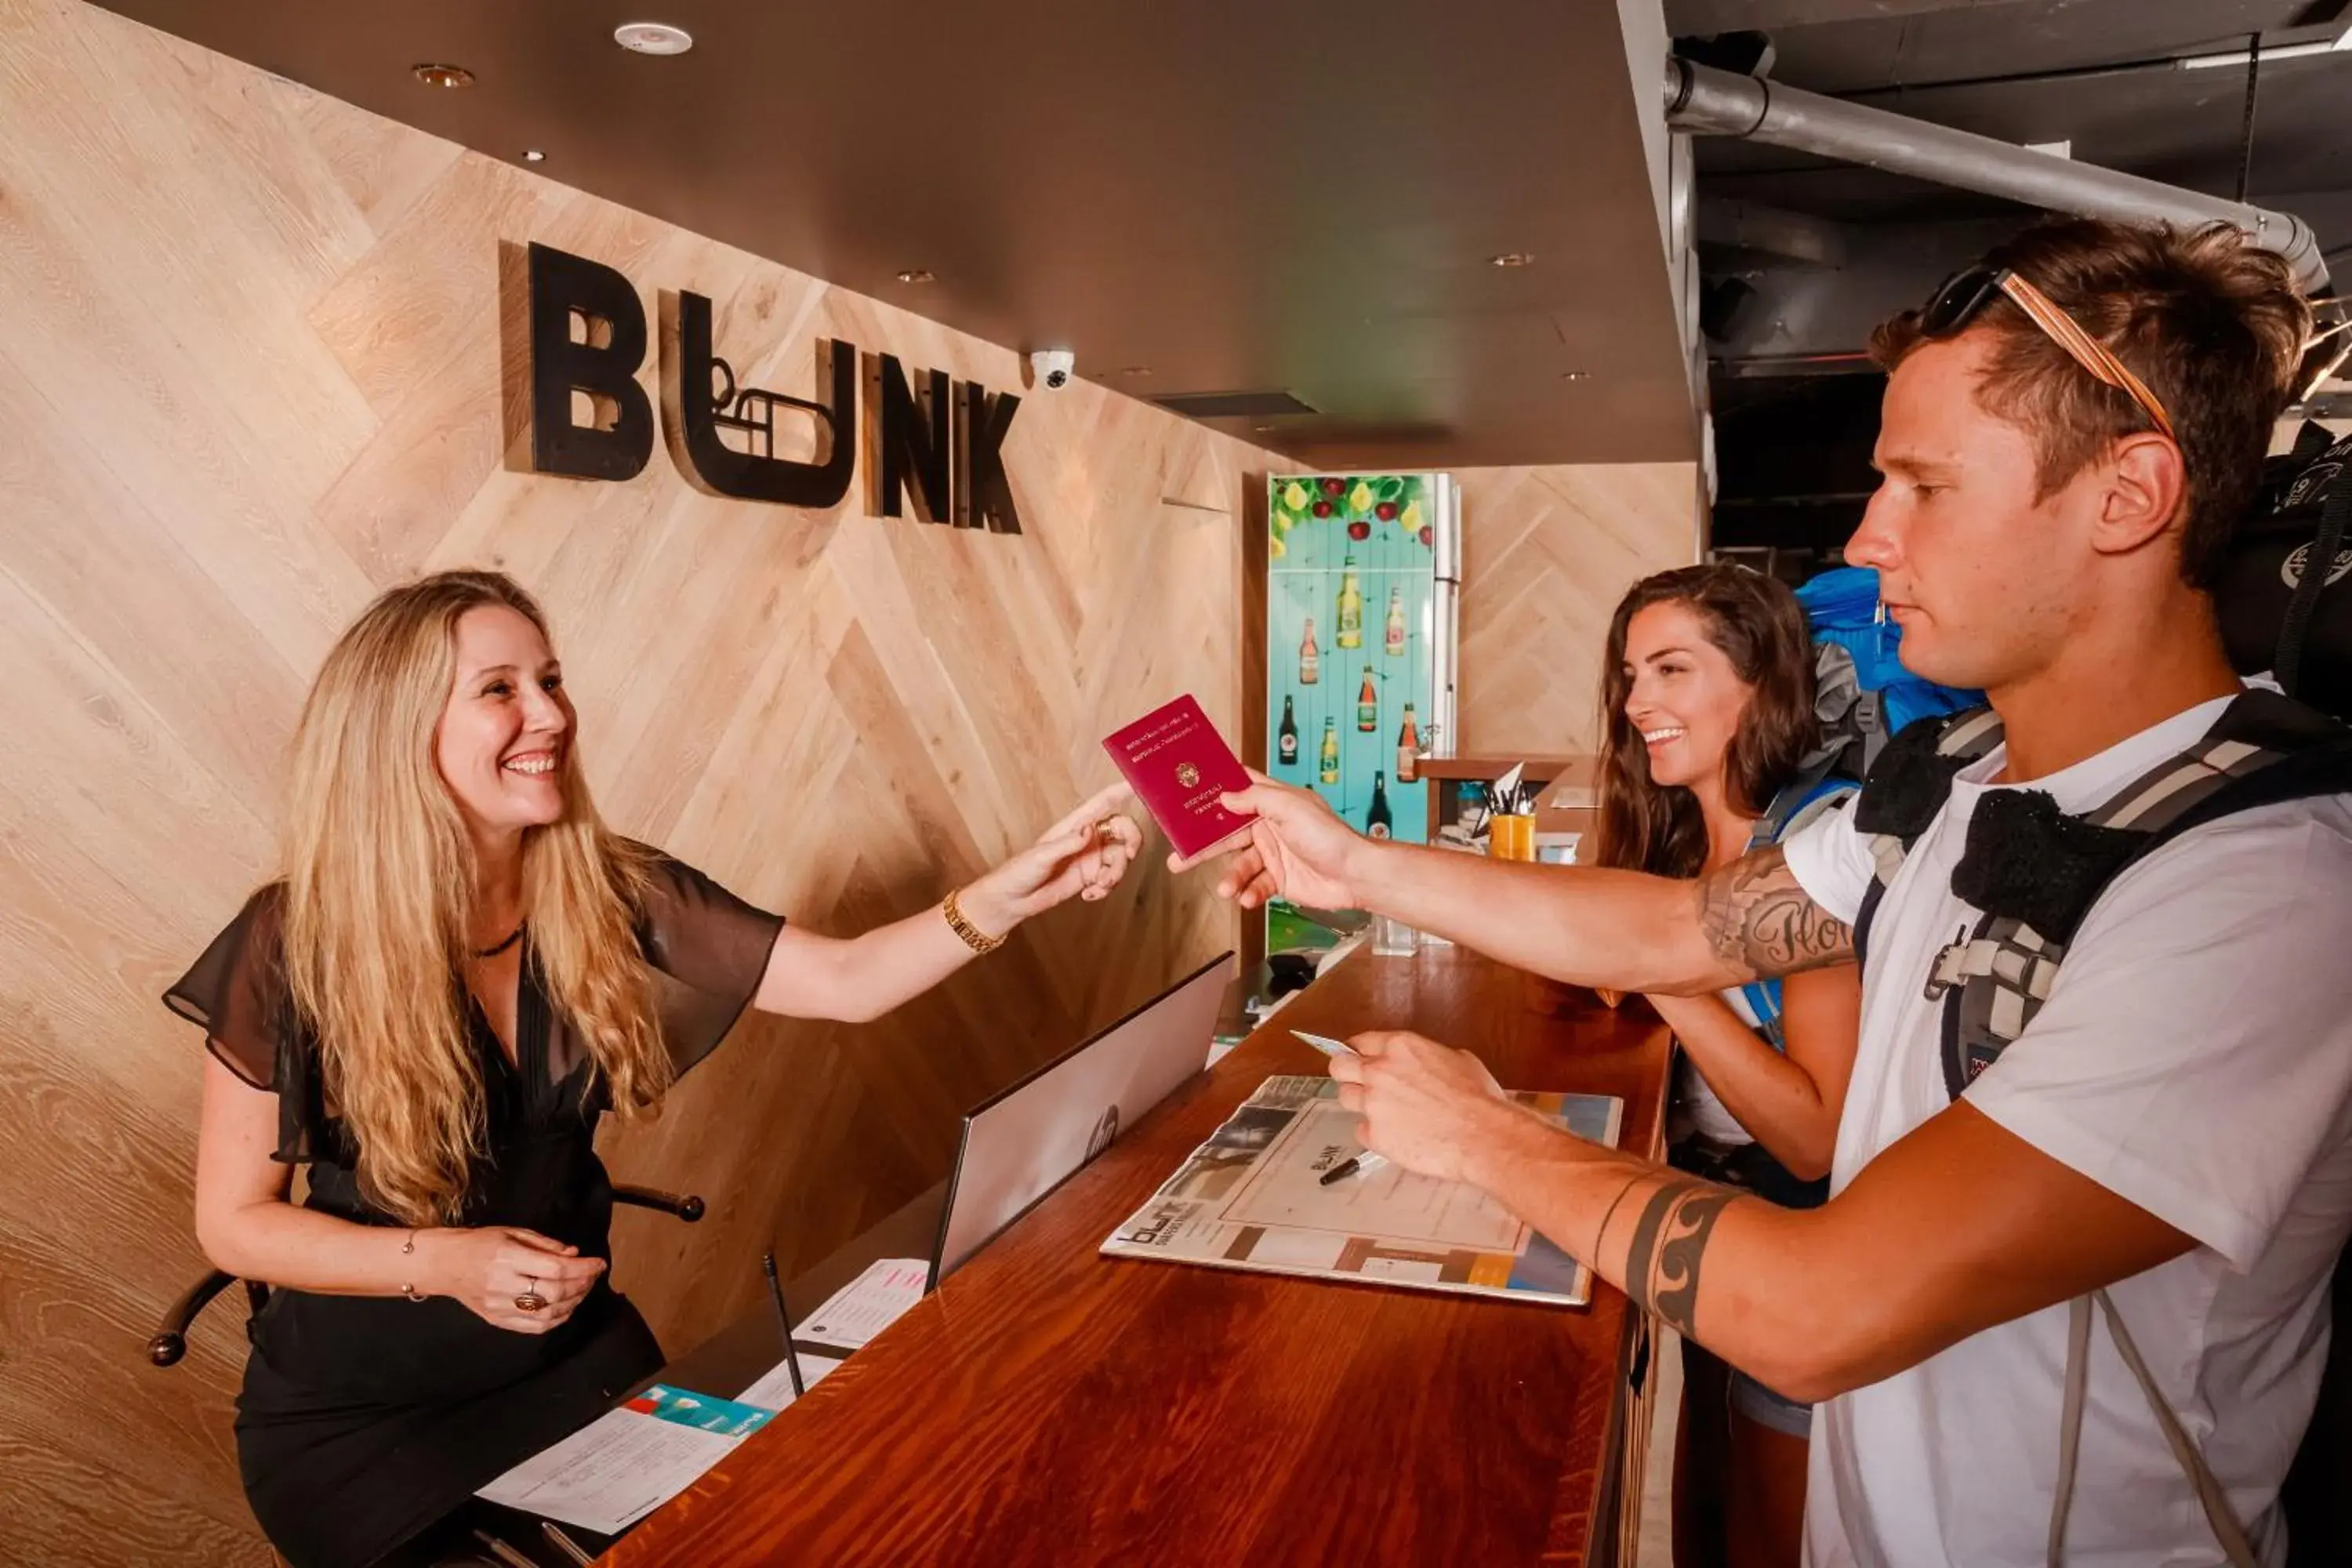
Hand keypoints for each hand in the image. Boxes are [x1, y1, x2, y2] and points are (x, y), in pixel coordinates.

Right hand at [424, 1227, 606, 1334]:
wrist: (445, 1264)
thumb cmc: (481, 1243)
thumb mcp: (513, 1232)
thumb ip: (545, 1244)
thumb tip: (574, 1253)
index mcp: (508, 1257)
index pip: (555, 1268)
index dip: (583, 1268)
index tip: (599, 1263)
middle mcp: (503, 1284)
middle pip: (554, 1293)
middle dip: (582, 1285)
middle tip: (592, 1276)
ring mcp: (499, 1306)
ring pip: (546, 1314)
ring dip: (572, 1303)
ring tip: (582, 1290)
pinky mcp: (496, 1320)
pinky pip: (533, 1327)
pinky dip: (555, 1320)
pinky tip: (565, 1308)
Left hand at [962, 781, 1145, 933]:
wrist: (1013, 900)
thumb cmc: (1019, 871)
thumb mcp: (1042, 855)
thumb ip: (1067, 843)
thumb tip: (1089, 829)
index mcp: (1074, 825)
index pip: (1103, 803)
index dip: (1122, 791)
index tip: (1140, 785)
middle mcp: (1087, 838)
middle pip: (1123, 830)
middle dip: (1131, 841)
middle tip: (1128, 855)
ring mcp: (1091, 858)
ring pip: (1121, 858)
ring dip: (1116, 873)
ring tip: (1099, 885)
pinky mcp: (1091, 878)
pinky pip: (1111, 880)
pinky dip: (1105, 889)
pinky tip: (1088, 895)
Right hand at [1170, 771, 1365, 911]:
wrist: (1353, 876)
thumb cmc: (1329, 836)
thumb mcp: (1291, 807)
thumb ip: (1256, 799)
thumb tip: (1226, 796)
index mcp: (1272, 802)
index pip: (1238, 789)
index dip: (1214, 790)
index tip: (1186, 794)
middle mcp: (1269, 826)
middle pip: (1227, 834)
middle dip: (1203, 847)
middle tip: (1178, 858)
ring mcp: (1272, 854)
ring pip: (1239, 865)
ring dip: (1230, 877)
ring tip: (1226, 889)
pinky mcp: (1278, 879)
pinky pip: (1255, 886)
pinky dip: (1250, 893)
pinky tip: (1247, 899)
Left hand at [1325, 1030, 1524, 1185]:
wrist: (1481, 1135)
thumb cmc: (1477, 1099)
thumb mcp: (1458, 1060)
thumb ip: (1430, 1057)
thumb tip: (1428, 1063)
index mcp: (1400, 1047)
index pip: (1361, 1041)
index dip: (1359, 1051)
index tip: (1359, 1057)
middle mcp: (1379, 1071)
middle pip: (1339, 1066)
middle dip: (1345, 1072)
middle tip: (1357, 1081)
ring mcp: (1373, 1103)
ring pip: (1345, 1097)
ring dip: (1360, 1103)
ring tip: (1383, 1112)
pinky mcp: (1374, 1134)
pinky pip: (1362, 1131)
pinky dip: (1374, 1133)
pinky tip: (1395, 1136)